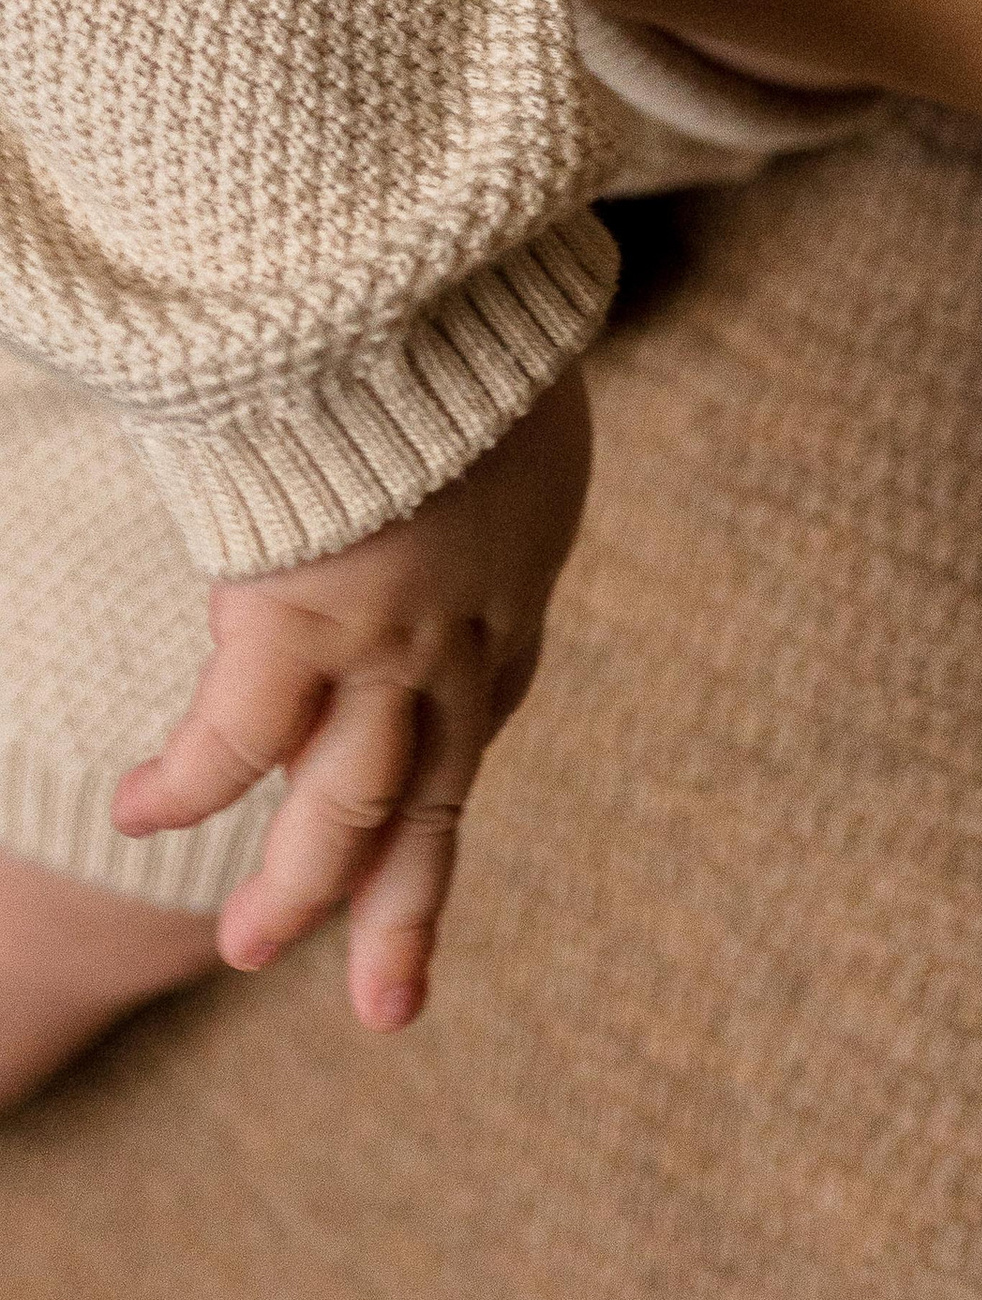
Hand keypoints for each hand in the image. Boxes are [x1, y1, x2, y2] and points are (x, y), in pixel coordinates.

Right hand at [110, 362, 592, 1030]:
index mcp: (521, 565)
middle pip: (441, 790)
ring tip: (247, 953)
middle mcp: (467, 625)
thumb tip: (472, 385)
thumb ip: (486, 413)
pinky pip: (232, 739)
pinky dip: (186, 783)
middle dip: (406, 902)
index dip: (466, 749)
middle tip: (386, 1007)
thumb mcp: (523, 372)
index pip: (502, 688)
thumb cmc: (488, 300)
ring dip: (301, 889)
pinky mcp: (303, 621)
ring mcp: (388, 637)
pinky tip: (139, 812)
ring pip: (350, 807)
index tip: (447, 791)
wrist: (450, 292)